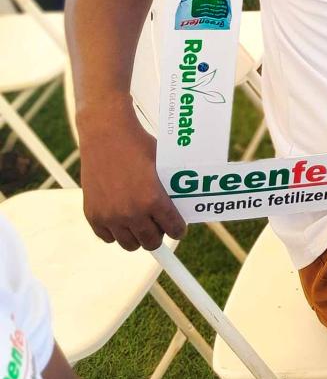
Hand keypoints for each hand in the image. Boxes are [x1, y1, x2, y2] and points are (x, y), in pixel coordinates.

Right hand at [78, 98, 185, 250]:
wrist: (106, 134)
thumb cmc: (138, 145)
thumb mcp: (161, 166)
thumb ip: (169, 189)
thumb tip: (181, 206)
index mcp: (153, 199)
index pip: (174, 229)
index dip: (178, 229)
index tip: (177, 228)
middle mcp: (132, 212)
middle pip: (151, 242)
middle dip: (158, 235)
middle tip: (158, 226)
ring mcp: (110, 216)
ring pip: (130, 244)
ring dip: (137, 236)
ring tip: (139, 223)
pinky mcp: (93, 215)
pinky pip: (107, 237)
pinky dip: (115, 232)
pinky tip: (120, 219)